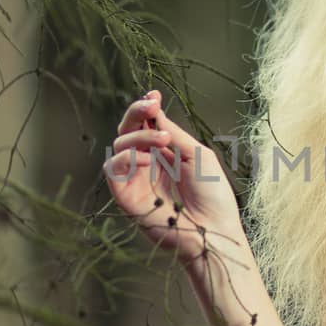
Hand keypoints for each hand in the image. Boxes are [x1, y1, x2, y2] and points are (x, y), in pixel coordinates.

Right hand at [102, 89, 244, 263]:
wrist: (214, 229)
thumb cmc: (213, 194)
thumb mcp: (197, 154)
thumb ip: (174, 133)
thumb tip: (154, 111)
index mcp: (165, 152)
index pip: (145, 124)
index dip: (145, 108)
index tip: (154, 96)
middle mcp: (147, 163)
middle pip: (127, 131)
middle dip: (135, 113)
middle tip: (150, 105)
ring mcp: (135, 180)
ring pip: (119, 146)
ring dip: (138, 136)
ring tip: (163, 140)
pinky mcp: (126, 197)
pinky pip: (112, 170)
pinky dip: (125, 159)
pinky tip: (146, 159)